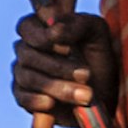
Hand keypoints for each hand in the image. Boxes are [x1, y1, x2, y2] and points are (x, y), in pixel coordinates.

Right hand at [12, 8, 121, 124]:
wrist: (105, 94)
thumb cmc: (99, 58)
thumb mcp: (96, 34)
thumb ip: (77, 24)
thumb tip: (53, 27)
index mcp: (40, 28)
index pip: (26, 26)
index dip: (43, 37)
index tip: (69, 48)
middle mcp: (27, 48)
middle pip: (27, 54)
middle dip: (58, 66)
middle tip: (86, 75)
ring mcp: (23, 72)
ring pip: (29, 77)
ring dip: (57, 87)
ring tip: (85, 95)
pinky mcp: (24, 96)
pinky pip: (23, 98)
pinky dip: (37, 100)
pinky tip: (52, 103)